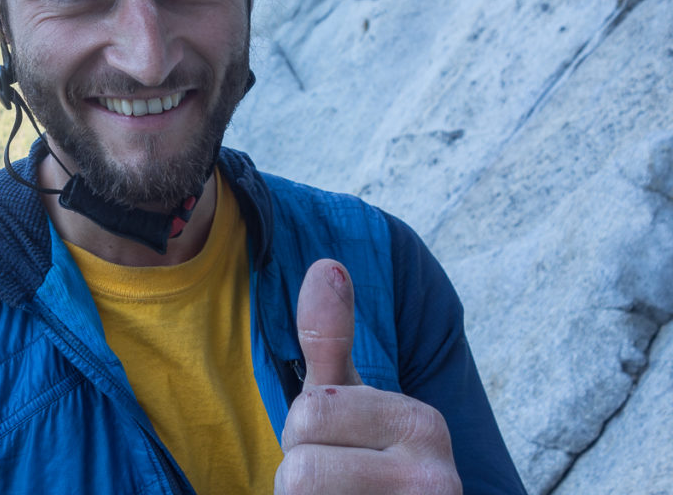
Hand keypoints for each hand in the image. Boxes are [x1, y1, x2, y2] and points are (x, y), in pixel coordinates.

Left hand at [274, 260, 460, 493]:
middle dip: (300, 480)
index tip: (340, 448)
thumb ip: (331, 339)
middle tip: (338, 485)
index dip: (303, 437)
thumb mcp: (348, 400)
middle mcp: (436, 480)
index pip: (307, 418)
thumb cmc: (367, 465)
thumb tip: (326, 264)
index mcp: (423, 423)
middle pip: (300, 472)